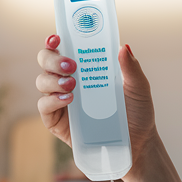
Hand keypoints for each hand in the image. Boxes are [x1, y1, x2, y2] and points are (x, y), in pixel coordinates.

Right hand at [35, 35, 157, 173]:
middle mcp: (68, 81)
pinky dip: (52, 101)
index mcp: (85, 69)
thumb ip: (131, 68)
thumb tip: (123, 47)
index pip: (63, 49)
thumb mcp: (138, 88)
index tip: (57, 37)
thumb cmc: (136, 113)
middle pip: (46, 62)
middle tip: (71, 65)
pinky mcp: (57, 122)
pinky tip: (68, 100)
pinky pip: (44, 107)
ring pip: (42, 82)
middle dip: (52, 59)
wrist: (137, 144)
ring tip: (72, 85)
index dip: (55, 41)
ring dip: (53, 79)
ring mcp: (60, 101)